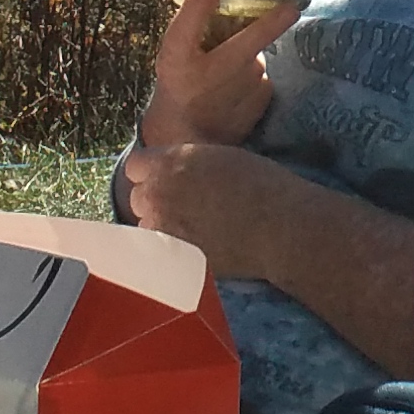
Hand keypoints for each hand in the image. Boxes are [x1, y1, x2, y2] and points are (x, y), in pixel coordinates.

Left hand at [122, 142, 291, 280]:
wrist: (278, 226)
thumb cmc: (259, 184)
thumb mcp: (217, 156)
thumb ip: (185, 161)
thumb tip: (173, 170)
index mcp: (168, 163)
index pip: (136, 166)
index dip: (150, 172)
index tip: (164, 178)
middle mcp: (157, 194)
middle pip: (137, 197)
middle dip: (154, 200)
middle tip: (181, 205)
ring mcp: (162, 228)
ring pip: (146, 226)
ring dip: (160, 226)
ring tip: (191, 228)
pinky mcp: (172, 257)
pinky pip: (160, 251)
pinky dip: (172, 249)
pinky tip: (197, 245)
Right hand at [137, 0, 299, 148]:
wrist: (182, 139)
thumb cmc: (177, 87)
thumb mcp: (174, 49)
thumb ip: (193, 15)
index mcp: (225, 58)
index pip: (256, 32)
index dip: (276, 18)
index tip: (293, 6)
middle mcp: (244, 74)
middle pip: (253, 42)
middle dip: (245, 36)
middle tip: (224, 44)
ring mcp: (255, 92)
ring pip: (255, 61)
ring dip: (243, 60)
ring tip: (218, 73)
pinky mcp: (261, 107)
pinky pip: (260, 81)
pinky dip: (248, 80)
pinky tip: (229, 88)